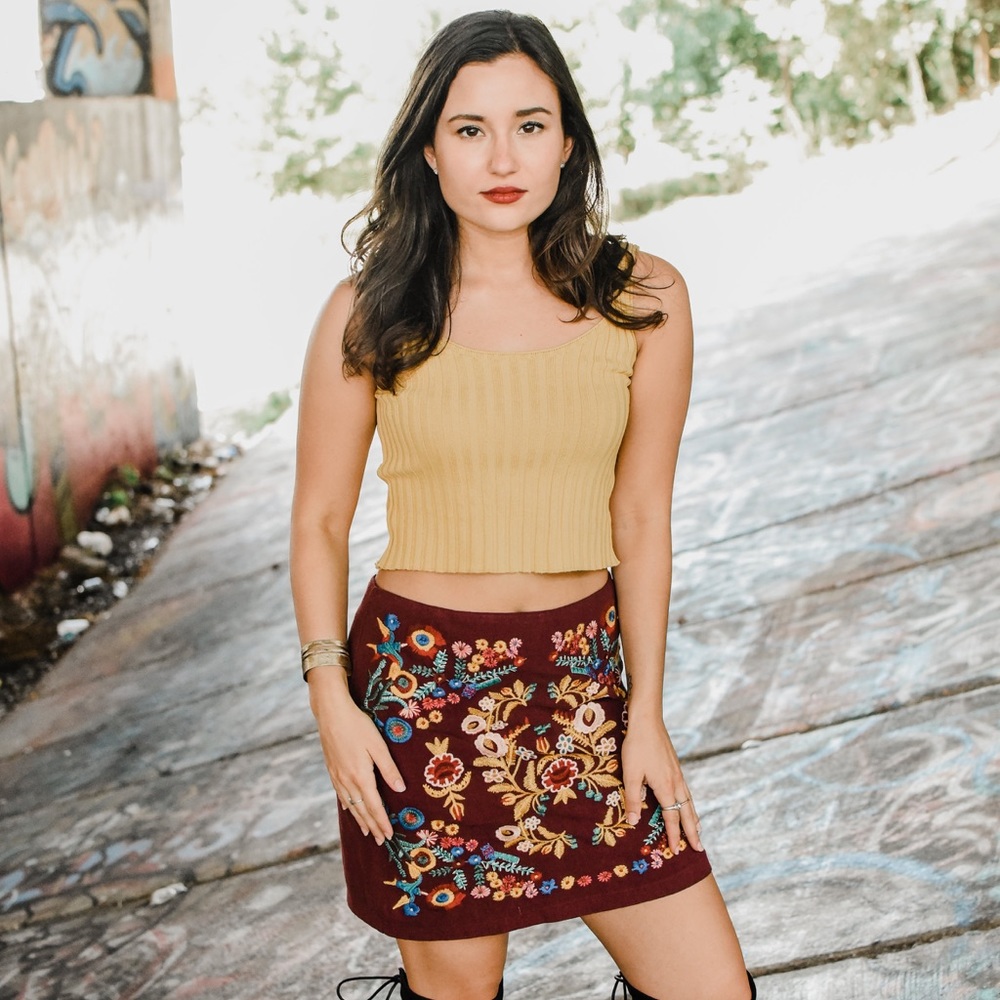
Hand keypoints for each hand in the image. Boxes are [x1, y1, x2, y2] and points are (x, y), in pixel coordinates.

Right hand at [309, 673, 405, 844]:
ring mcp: (337, 776)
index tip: (389, 835)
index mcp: (361, 776)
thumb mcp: (378, 745)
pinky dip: (348, 806)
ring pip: (350, 805)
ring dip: (360, 820)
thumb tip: (400, 789)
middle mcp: (347, 781)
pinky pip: (341, 795)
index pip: (374, 806)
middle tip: (382, 841)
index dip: (382, 822)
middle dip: (373, 826)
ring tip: (368, 832)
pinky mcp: (332, 770)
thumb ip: (389, 768)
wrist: (331, 713)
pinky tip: (350, 809)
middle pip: (362, 810)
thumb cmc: (358, 726)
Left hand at [621, 715, 703, 853]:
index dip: (674, 835)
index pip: (672, 817)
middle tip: (699, 848)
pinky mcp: (675, 766)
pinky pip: (687, 791)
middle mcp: (676, 783)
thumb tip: (634, 822)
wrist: (647, 721)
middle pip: (686, 812)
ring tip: (698, 830)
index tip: (677, 850)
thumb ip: (633, 799)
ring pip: (689, 801)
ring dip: (693, 818)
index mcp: (666, 787)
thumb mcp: (631, 774)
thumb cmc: (636, 747)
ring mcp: (678, 774)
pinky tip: (687, 803)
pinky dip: (690, 803)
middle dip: (692, 831)